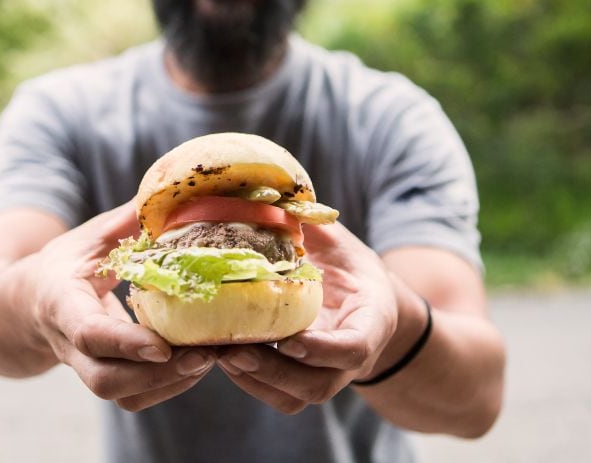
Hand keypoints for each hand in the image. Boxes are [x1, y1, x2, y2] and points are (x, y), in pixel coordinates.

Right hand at [29, 201, 215, 410]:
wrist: (26, 304)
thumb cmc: (63, 264)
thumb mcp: (90, 236)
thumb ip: (129, 220)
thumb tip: (172, 192)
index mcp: (62, 303)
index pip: (87, 332)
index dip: (124, 343)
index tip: (162, 347)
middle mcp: (70, 344)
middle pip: (105, 379)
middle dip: (157, 375)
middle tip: (204, 354)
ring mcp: (86, 366)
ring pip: (122, 396)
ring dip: (170, 384)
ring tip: (209, 357)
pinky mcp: (105, 376)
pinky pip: (134, 397)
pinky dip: (169, 387)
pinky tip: (196, 362)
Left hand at [216, 223, 397, 413]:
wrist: (365, 303)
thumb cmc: (350, 268)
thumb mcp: (341, 243)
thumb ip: (314, 227)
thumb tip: (272, 193)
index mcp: (371, 321)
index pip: (353, 348)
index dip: (321, 350)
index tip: (289, 340)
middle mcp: (351, 359)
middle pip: (318, 385)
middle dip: (274, 373)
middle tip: (233, 350)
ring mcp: (328, 375)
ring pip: (295, 397)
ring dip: (255, 380)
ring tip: (219, 353)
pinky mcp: (304, 382)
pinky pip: (278, 396)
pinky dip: (248, 382)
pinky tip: (221, 355)